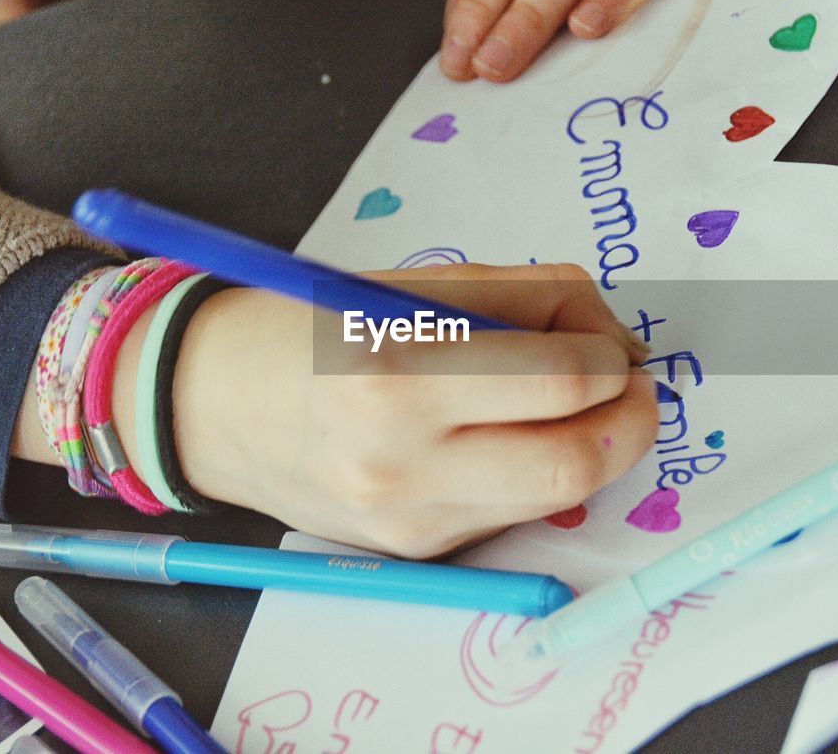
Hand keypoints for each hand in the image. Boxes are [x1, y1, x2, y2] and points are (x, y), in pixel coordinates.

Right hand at [161, 263, 656, 557]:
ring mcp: (407, 521)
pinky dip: (533, 473)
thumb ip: (529, 301)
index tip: (607, 341)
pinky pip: (510, 515)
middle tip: (627, 388)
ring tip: (572, 407)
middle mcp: (402, 464)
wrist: (207, 404)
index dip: (610, 355)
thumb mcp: (415, 285)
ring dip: (591, 449)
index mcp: (398, 375)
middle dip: (631, 422)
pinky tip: (508, 439)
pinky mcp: (412, 551)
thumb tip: (616, 345)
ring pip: (555, 498)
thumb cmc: (308, 325)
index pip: (563, 380)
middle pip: (576, 464)